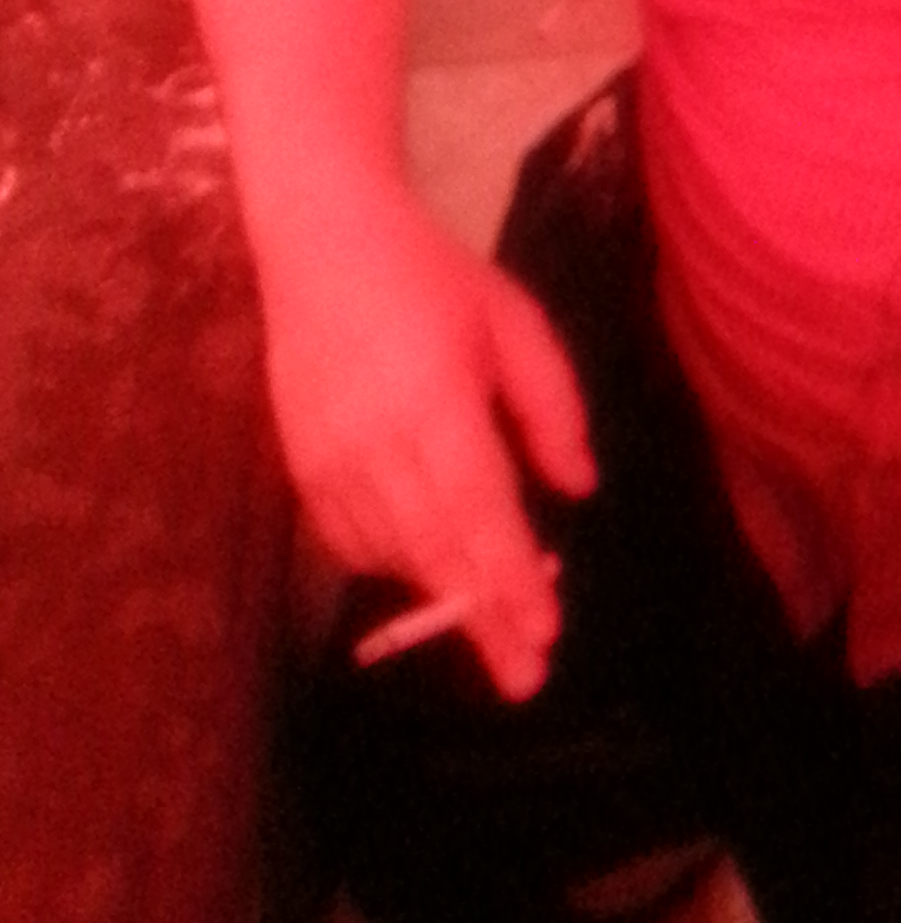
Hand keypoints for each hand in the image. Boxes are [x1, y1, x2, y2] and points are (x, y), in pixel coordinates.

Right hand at [256, 183, 594, 699]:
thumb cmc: (435, 279)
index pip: (481, 514)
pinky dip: (391, 563)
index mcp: (437, 405)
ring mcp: (329, 461)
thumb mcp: (514, 325)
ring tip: (489, 624)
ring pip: (394, 553)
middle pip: (438, 552)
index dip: (511, 579)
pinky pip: (350, 541)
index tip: (544, 635)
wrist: (325, 246)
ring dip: (442, 592)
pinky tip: (424, 568)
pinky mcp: (300, 468)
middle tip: (526, 677)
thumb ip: (551, 409)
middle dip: (484, 619)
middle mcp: (377, 445)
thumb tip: (577, 489)